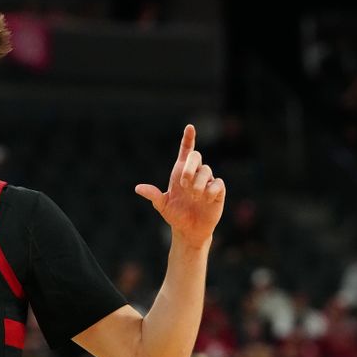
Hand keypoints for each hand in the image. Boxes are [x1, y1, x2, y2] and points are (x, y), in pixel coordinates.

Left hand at [135, 124, 225, 246]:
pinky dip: (209, 191)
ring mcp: (207, 181)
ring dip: (198, 184)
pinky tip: (204, 200)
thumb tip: (138, 188)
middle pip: (197, 156)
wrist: (188, 230)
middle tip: (183, 183)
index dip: (188, 138)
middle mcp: (195, 174)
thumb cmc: (175, 215)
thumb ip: (153, 195)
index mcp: (180, 172)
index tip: (189, 127)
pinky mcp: (218, 191)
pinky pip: (218, 183)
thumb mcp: (162, 205)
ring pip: (207, 171)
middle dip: (190, 167)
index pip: (186, 151)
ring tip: (193, 197)